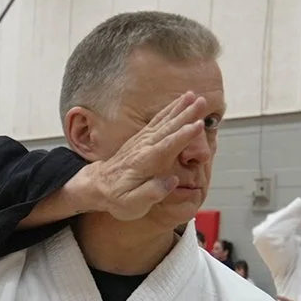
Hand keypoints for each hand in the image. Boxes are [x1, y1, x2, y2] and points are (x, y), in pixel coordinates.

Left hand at [72, 93, 207, 220]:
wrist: (98, 185)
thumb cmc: (116, 198)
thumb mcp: (131, 204)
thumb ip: (152, 193)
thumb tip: (172, 180)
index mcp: (144, 163)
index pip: (166, 147)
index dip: (182, 136)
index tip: (197, 125)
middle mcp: (143, 147)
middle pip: (168, 129)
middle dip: (186, 115)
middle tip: (202, 102)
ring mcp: (142, 140)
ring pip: (164, 121)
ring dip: (180, 108)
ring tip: (195, 96)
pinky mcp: (142, 137)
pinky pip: (158, 120)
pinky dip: (170, 109)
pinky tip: (181, 101)